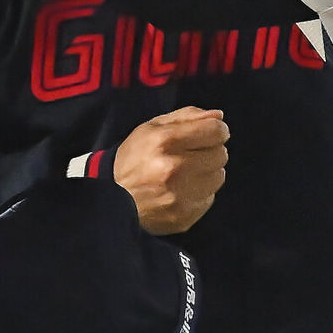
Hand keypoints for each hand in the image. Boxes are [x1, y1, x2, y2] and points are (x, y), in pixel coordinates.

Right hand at [113, 106, 229, 233]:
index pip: (215, 131)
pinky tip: (181, 189)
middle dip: (211, 150)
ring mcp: (179, 195)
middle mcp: (174, 169)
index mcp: (165, 141)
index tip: (212, 132)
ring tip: (186, 172)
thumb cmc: (134, 158)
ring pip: (219, 176)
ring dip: (207, 172)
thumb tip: (219, 117)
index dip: (218, 130)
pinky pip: (209, 197)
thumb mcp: (152, 128)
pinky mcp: (183, 216)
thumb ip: (188, 116)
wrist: (112, 200)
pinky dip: (200, 192)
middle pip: (220, 154)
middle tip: (193, 153)